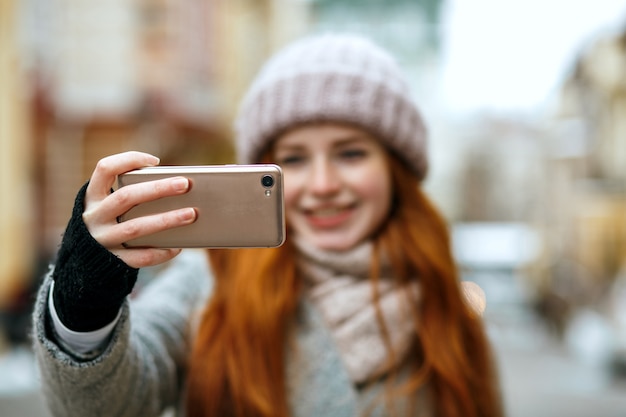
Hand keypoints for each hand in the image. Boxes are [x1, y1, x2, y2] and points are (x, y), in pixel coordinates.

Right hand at [82, 151, 196, 267]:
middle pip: (126, 197)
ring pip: (136, 228)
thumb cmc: (111, 223)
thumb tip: (177, 187)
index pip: (105, 168)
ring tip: (191, 214)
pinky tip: (178, 246)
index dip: (128, 160)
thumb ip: (133, 195)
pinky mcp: (113, 261)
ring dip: (166, 220)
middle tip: (185, 184)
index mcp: (93, 196)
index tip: (155, 161)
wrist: (84, 263)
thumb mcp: (110, 205)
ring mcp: (102, 240)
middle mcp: (94, 216)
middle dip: (157, 189)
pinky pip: (140, 257)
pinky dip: (160, 252)